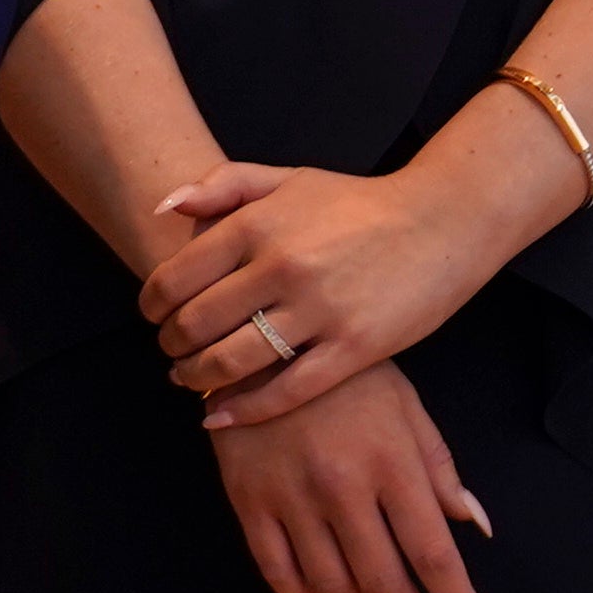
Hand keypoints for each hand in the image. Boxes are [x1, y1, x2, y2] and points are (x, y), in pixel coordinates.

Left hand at [147, 163, 508, 421]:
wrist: (442, 222)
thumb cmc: (358, 203)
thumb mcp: (288, 178)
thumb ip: (222, 185)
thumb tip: (163, 207)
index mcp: (257, 225)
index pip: (175, 277)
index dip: (151, 305)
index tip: (151, 316)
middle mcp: (281, 267)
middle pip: (196, 324)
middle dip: (171, 345)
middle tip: (170, 351)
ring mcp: (319, 311)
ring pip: (232, 361)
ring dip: (197, 378)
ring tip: (189, 380)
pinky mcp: (354, 348)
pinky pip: (286, 391)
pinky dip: (243, 409)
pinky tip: (219, 415)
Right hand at [208, 363, 493, 592]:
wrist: (260, 342)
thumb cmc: (348, 376)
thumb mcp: (407, 408)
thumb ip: (441, 469)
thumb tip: (475, 527)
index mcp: (391, 463)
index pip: (433, 554)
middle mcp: (342, 487)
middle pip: (384, 582)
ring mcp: (290, 497)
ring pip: (330, 586)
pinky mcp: (248, 500)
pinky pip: (278, 571)